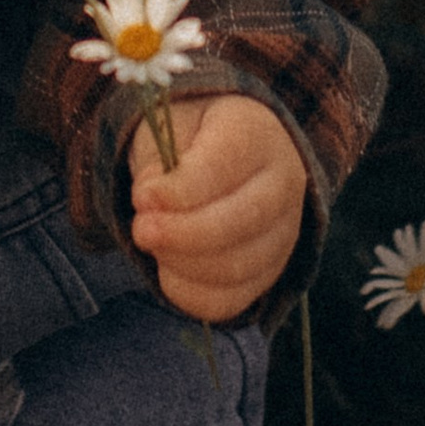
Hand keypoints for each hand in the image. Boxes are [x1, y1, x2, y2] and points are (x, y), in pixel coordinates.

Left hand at [129, 93, 308, 321]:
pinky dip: (190, 293)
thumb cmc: (193, 137)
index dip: (180, 190)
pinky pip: (230, 300)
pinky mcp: (269, 272)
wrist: (230, 154)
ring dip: (181, 263)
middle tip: (141, 229)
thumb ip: (160, 159)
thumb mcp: (171, 125)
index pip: (223, 167)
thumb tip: (151, 203)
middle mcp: (283, 183)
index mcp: (256, 133)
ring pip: (236, 267)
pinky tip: (167, 269)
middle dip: (181, 234)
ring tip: (152, 243)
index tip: (142, 197)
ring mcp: (283, 232)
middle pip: (242, 221)